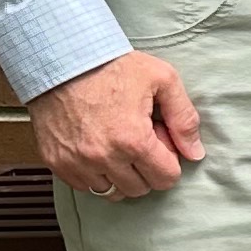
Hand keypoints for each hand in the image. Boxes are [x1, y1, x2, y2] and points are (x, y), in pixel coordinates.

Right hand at [32, 51, 202, 199]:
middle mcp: (103, 158)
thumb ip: (184, 118)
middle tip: (137, 138)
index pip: (166, 179)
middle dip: (146, 168)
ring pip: (112, 192)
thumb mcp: (161, 79)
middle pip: (140, 188)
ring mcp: (76, 163)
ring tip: (116, 143)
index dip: (168, 159)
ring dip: (120, 174)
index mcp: (133, 141)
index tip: (157, 139)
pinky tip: (96, 147)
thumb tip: (195, 153)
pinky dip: (94, 173)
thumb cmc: (110, 65)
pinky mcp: (56, 162)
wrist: (60, 58)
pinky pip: (84, 186)